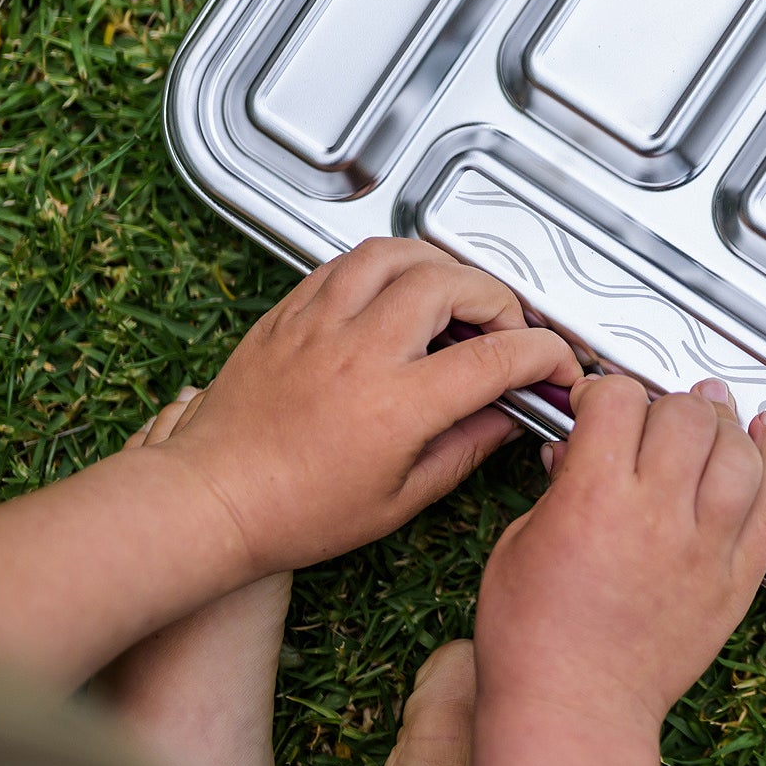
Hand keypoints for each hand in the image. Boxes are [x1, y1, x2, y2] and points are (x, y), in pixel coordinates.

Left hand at [143, 238, 580, 577]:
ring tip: (456, 294)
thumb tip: (507, 418)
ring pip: (399, 254)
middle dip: (500, 299)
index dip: (544, 357)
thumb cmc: (293, 511)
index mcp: (397, 405)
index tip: (554, 366)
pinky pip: (347, 262)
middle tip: (507, 328)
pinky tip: (396, 290)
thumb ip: (466, 448)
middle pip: (455, 284)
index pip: (498, 357)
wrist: (211, 501)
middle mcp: (360, 352)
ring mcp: (320, 324)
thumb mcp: (401, 499)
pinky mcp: (289, 314)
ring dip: (443, 266)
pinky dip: (387, 265)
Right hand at [474, 375, 765, 731]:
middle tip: (656, 412)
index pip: (619, 401)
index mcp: (596, 498)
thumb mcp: (520, 545)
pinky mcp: (735, 581)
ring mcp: (706, 548)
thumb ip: (558, 490)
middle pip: (688, 417)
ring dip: (727, 422)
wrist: (575, 713)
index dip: (605, 391)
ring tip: (716, 411)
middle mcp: (660, 516)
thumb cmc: (535, 644)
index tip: (599, 403)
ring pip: (741, 453)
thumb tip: (575, 454)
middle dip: (668, 403)